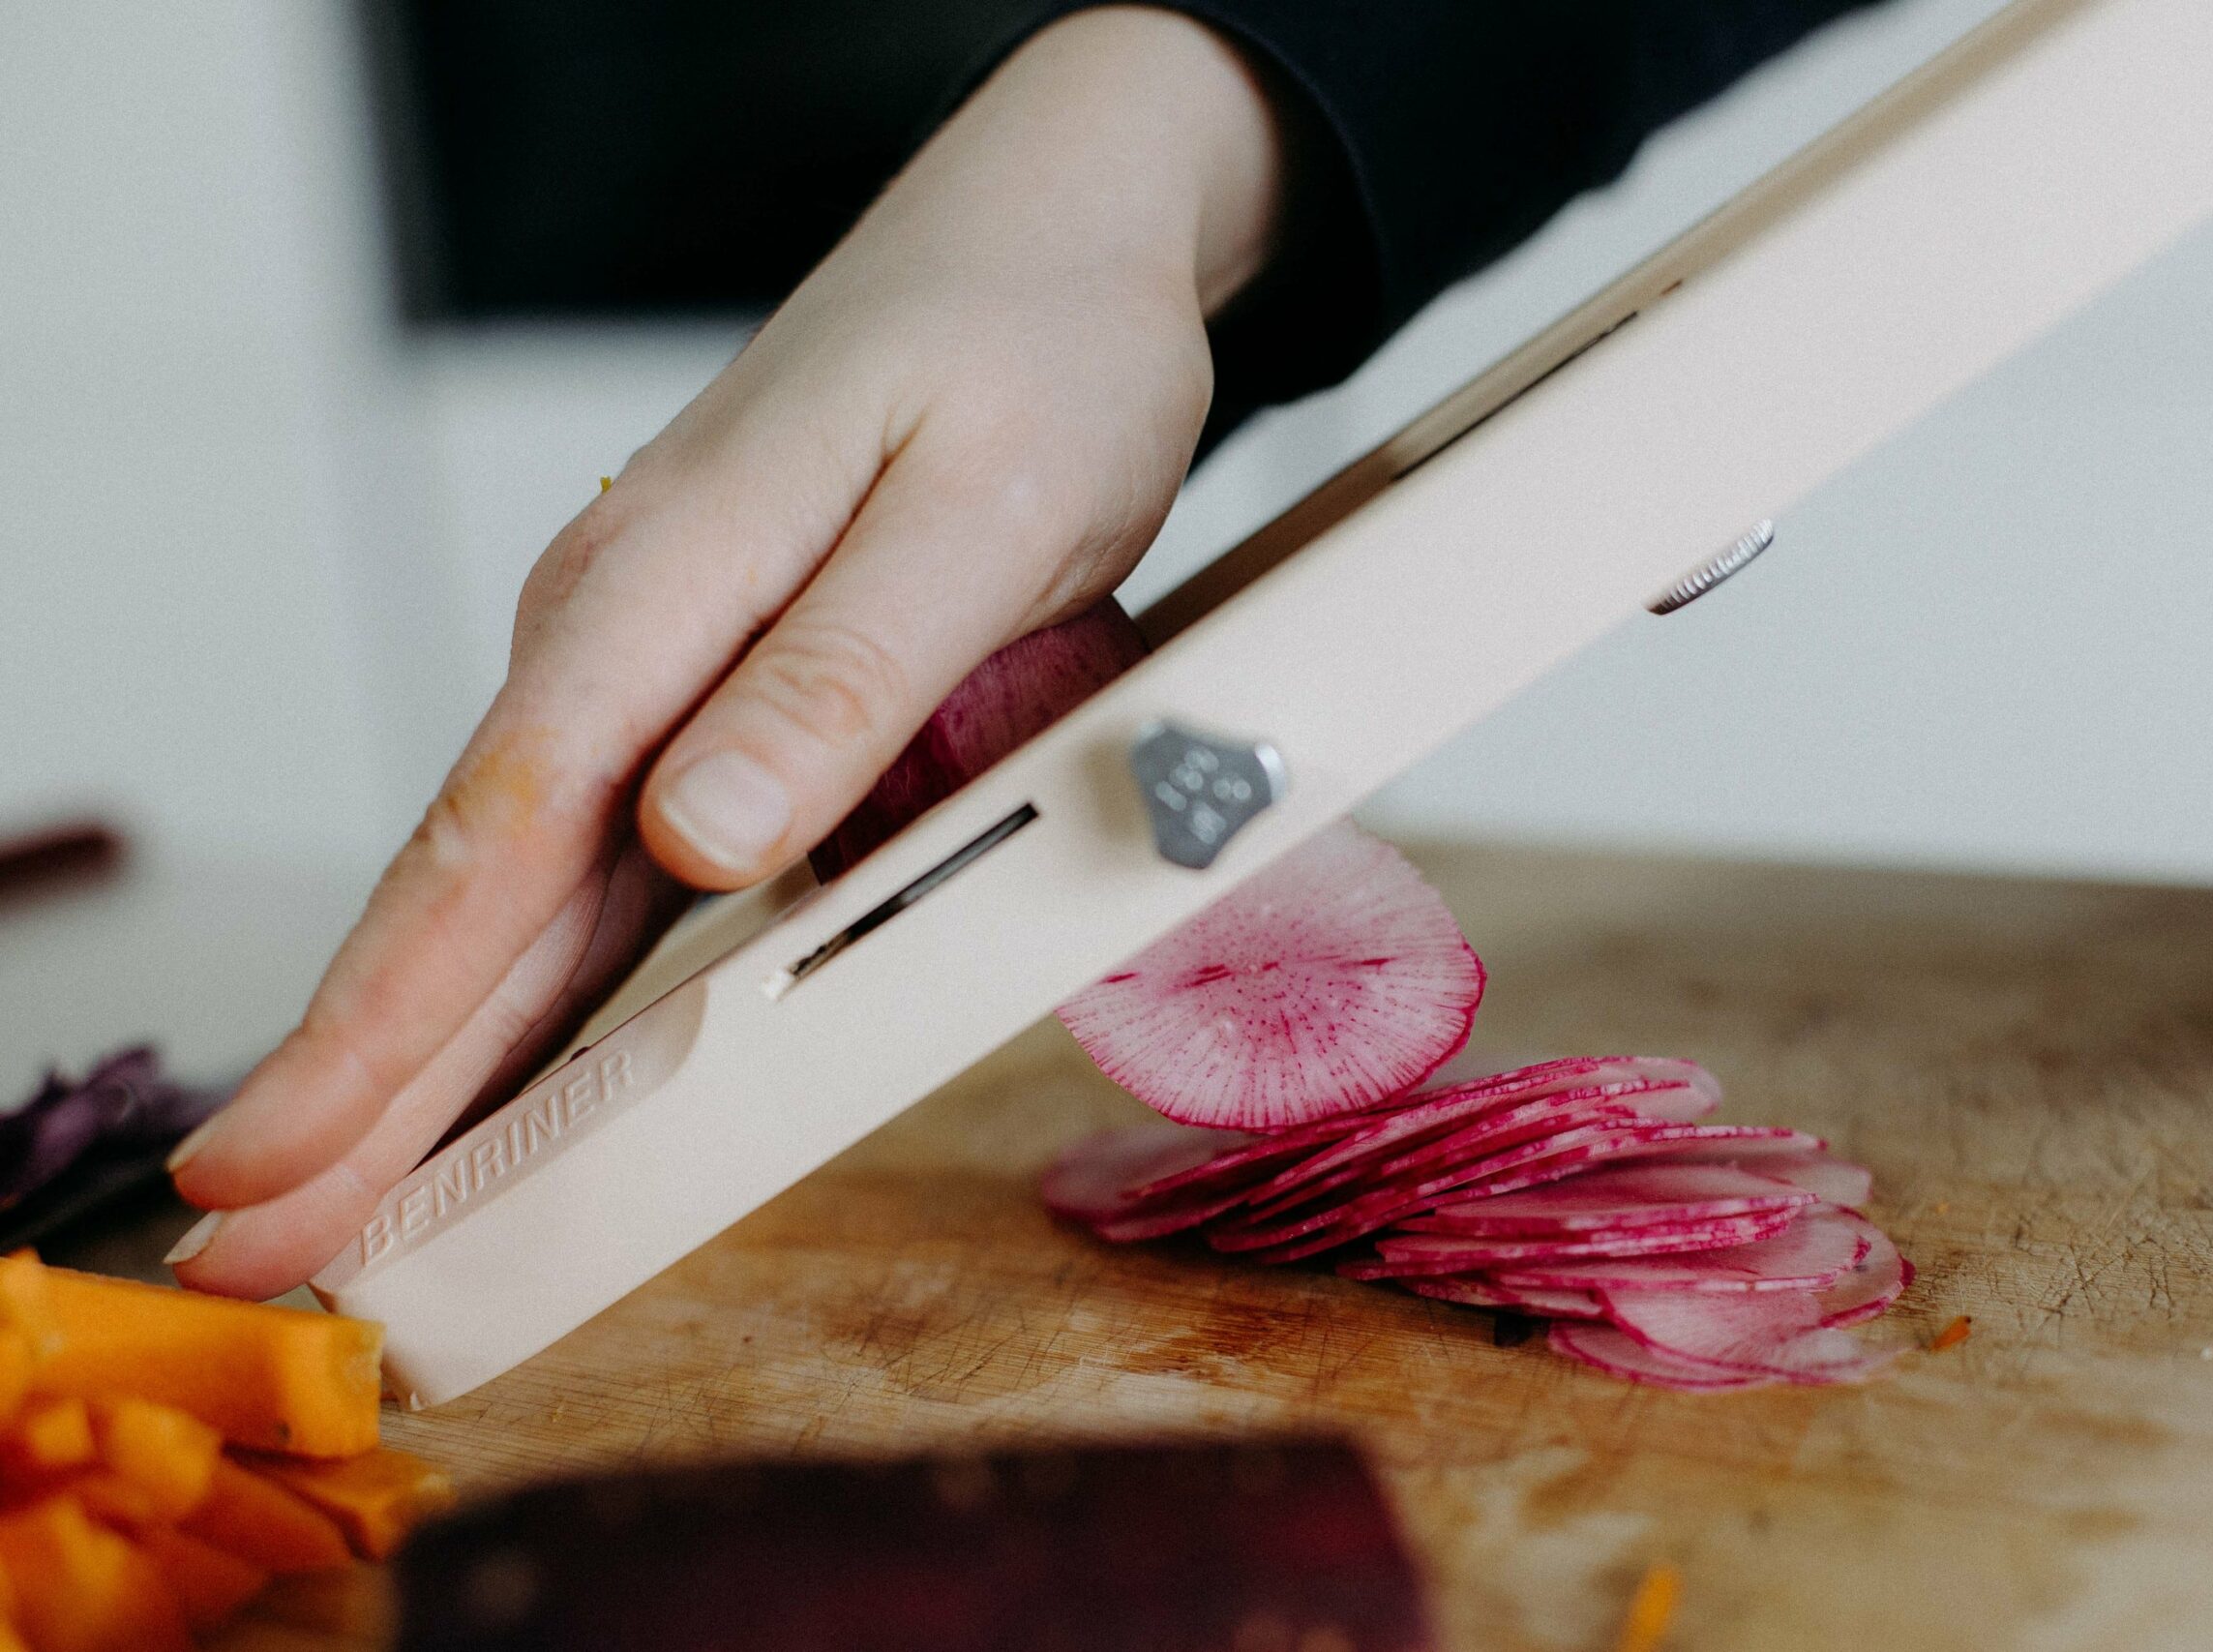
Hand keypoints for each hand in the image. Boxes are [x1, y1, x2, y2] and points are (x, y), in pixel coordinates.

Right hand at [165, 6, 1283, 1295]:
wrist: (1047, 239)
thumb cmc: (1033, 356)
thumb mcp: (984, 508)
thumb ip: (843, 671)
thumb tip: (699, 834)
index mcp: (664, 589)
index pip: (502, 834)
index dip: (393, 1016)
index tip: (287, 1155)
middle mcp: (622, 629)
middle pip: (467, 881)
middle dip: (356, 1073)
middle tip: (246, 1238)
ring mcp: (649, 655)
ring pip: (512, 879)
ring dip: (421, 1040)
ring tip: (330, 1187)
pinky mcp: (700, 677)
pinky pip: (589, 849)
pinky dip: (524, 968)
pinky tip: (486, 1051)